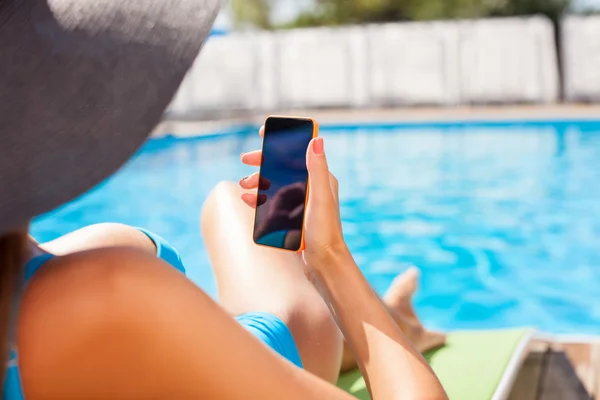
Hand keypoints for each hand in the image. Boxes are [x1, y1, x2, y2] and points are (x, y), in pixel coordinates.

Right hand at [240, 126, 347, 271]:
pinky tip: (247, 200)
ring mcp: (301, 203)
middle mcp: (311, 188)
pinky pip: (272, 202)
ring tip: (244, 185)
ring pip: (275, 184)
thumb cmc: (325, 231)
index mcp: (320, 179)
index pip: (300, 152)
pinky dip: (259, 198)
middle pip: (284, 167)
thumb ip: (317, 169)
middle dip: (264, 161)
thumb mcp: (320, 197)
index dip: (282, 141)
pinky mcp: (293, 217)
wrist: (324, 264)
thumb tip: (316, 140)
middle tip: (245, 159)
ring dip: (258, 181)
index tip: (264, 133)